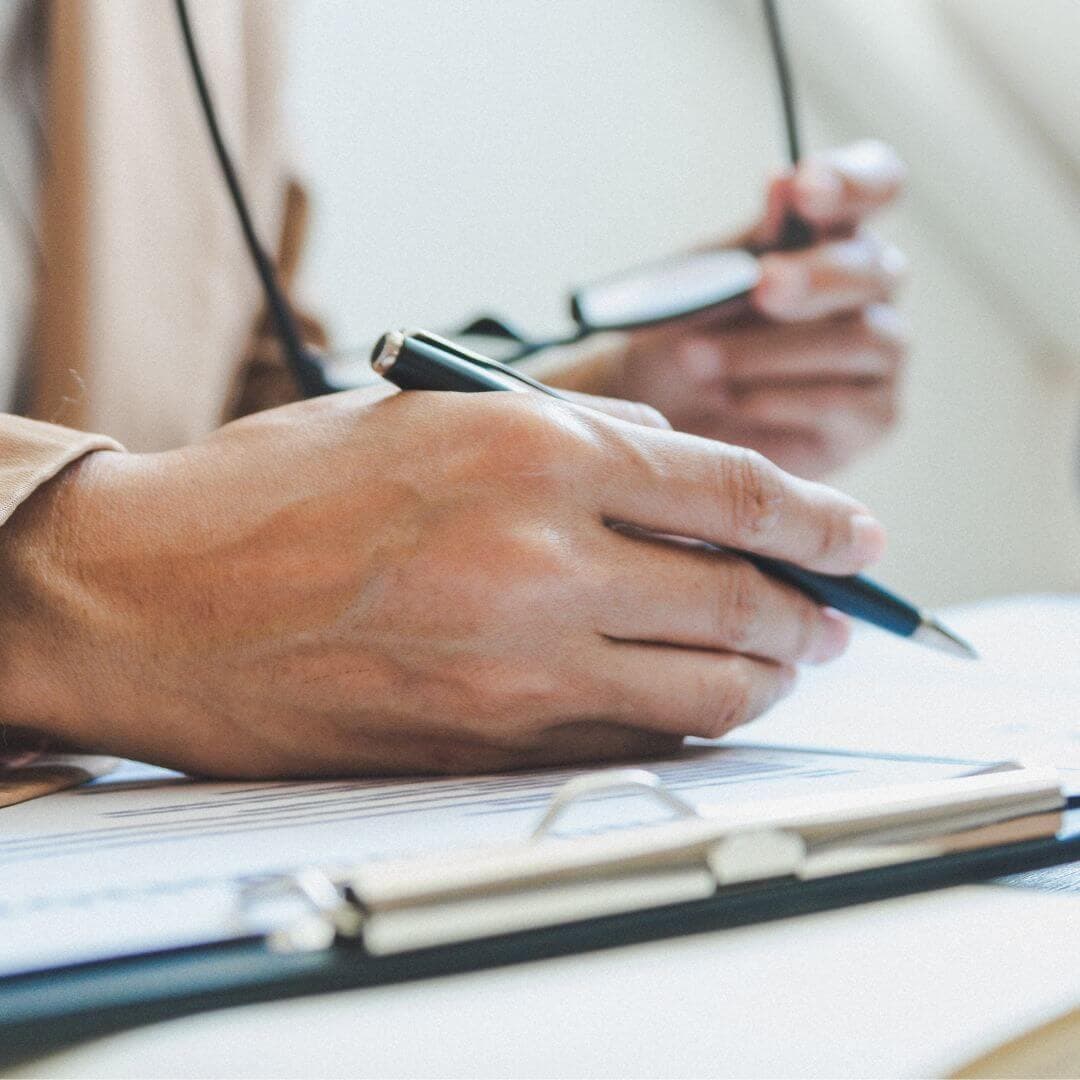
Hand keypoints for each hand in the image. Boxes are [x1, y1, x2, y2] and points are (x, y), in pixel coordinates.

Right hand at [0, 387, 883, 777]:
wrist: (154, 597)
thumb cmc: (274, 491)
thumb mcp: (427, 414)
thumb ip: (565, 435)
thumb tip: (672, 461)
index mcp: (527, 451)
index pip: (730, 489)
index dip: (816, 515)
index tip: (857, 536)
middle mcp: (538, 559)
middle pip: (740, 597)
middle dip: (811, 608)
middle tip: (837, 614)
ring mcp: (515, 666)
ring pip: (705, 689)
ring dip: (766, 678)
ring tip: (784, 663)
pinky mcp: (484, 744)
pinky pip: (628, 746)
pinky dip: (680, 725)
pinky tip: (691, 707)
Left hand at [614, 140, 907, 478]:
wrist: (662, 410)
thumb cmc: (689, 331)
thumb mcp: (703, 283)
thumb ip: (750, 242)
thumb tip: (783, 183)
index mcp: (834, 233)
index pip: (876, 185)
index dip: (855, 181)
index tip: (806, 187)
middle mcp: (870, 289)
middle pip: (874, 269)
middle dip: (815, 278)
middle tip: (762, 287)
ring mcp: (880, 353)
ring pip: (858, 339)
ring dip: (772, 350)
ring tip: (699, 359)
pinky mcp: (874, 415)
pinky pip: (844, 403)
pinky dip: (781, 399)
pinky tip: (734, 399)